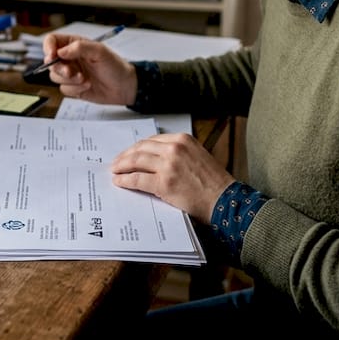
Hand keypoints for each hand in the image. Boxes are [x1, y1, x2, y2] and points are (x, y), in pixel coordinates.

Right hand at [41, 32, 136, 104]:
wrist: (124, 87)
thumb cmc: (115, 66)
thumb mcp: (99, 52)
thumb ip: (79, 48)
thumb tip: (60, 52)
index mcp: (74, 44)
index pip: (52, 41)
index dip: (48, 48)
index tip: (52, 56)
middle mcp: (70, 58)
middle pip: (50, 62)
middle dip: (60, 68)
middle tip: (71, 72)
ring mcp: (71, 73)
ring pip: (55, 77)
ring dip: (70, 80)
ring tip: (85, 79)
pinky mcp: (73, 87)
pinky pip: (64, 89)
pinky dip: (75, 89)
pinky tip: (88, 86)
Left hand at [110, 134, 234, 222]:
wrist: (224, 200)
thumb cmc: (213, 182)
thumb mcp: (197, 156)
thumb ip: (178, 152)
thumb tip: (155, 157)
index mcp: (183, 139)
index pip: (151, 140)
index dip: (137, 147)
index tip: (129, 153)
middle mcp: (174, 148)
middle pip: (141, 148)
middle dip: (125, 156)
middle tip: (116, 163)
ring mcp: (168, 165)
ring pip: (136, 161)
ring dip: (121, 166)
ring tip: (114, 171)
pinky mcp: (164, 183)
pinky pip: (137, 179)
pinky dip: (125, 180)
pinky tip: (119, 182)